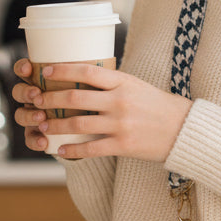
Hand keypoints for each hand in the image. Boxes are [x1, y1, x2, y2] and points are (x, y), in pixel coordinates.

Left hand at [11, 58, 191, 160]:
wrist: (183, 128)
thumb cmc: (157, 105)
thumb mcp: (137, 85)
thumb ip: (113, 82)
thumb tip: (84, 76)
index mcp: (123, 82)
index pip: (86, 72)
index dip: (62, 71)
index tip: (46, 72)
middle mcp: (120, 101)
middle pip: (75, 98)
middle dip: (50, 100)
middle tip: (37, 101)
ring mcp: (121, 124)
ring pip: (78, 125)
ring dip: (56, 126)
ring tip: (44, 126)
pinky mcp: (124, 145)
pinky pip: (91, 149)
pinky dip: (73, 150)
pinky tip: (61, 150)